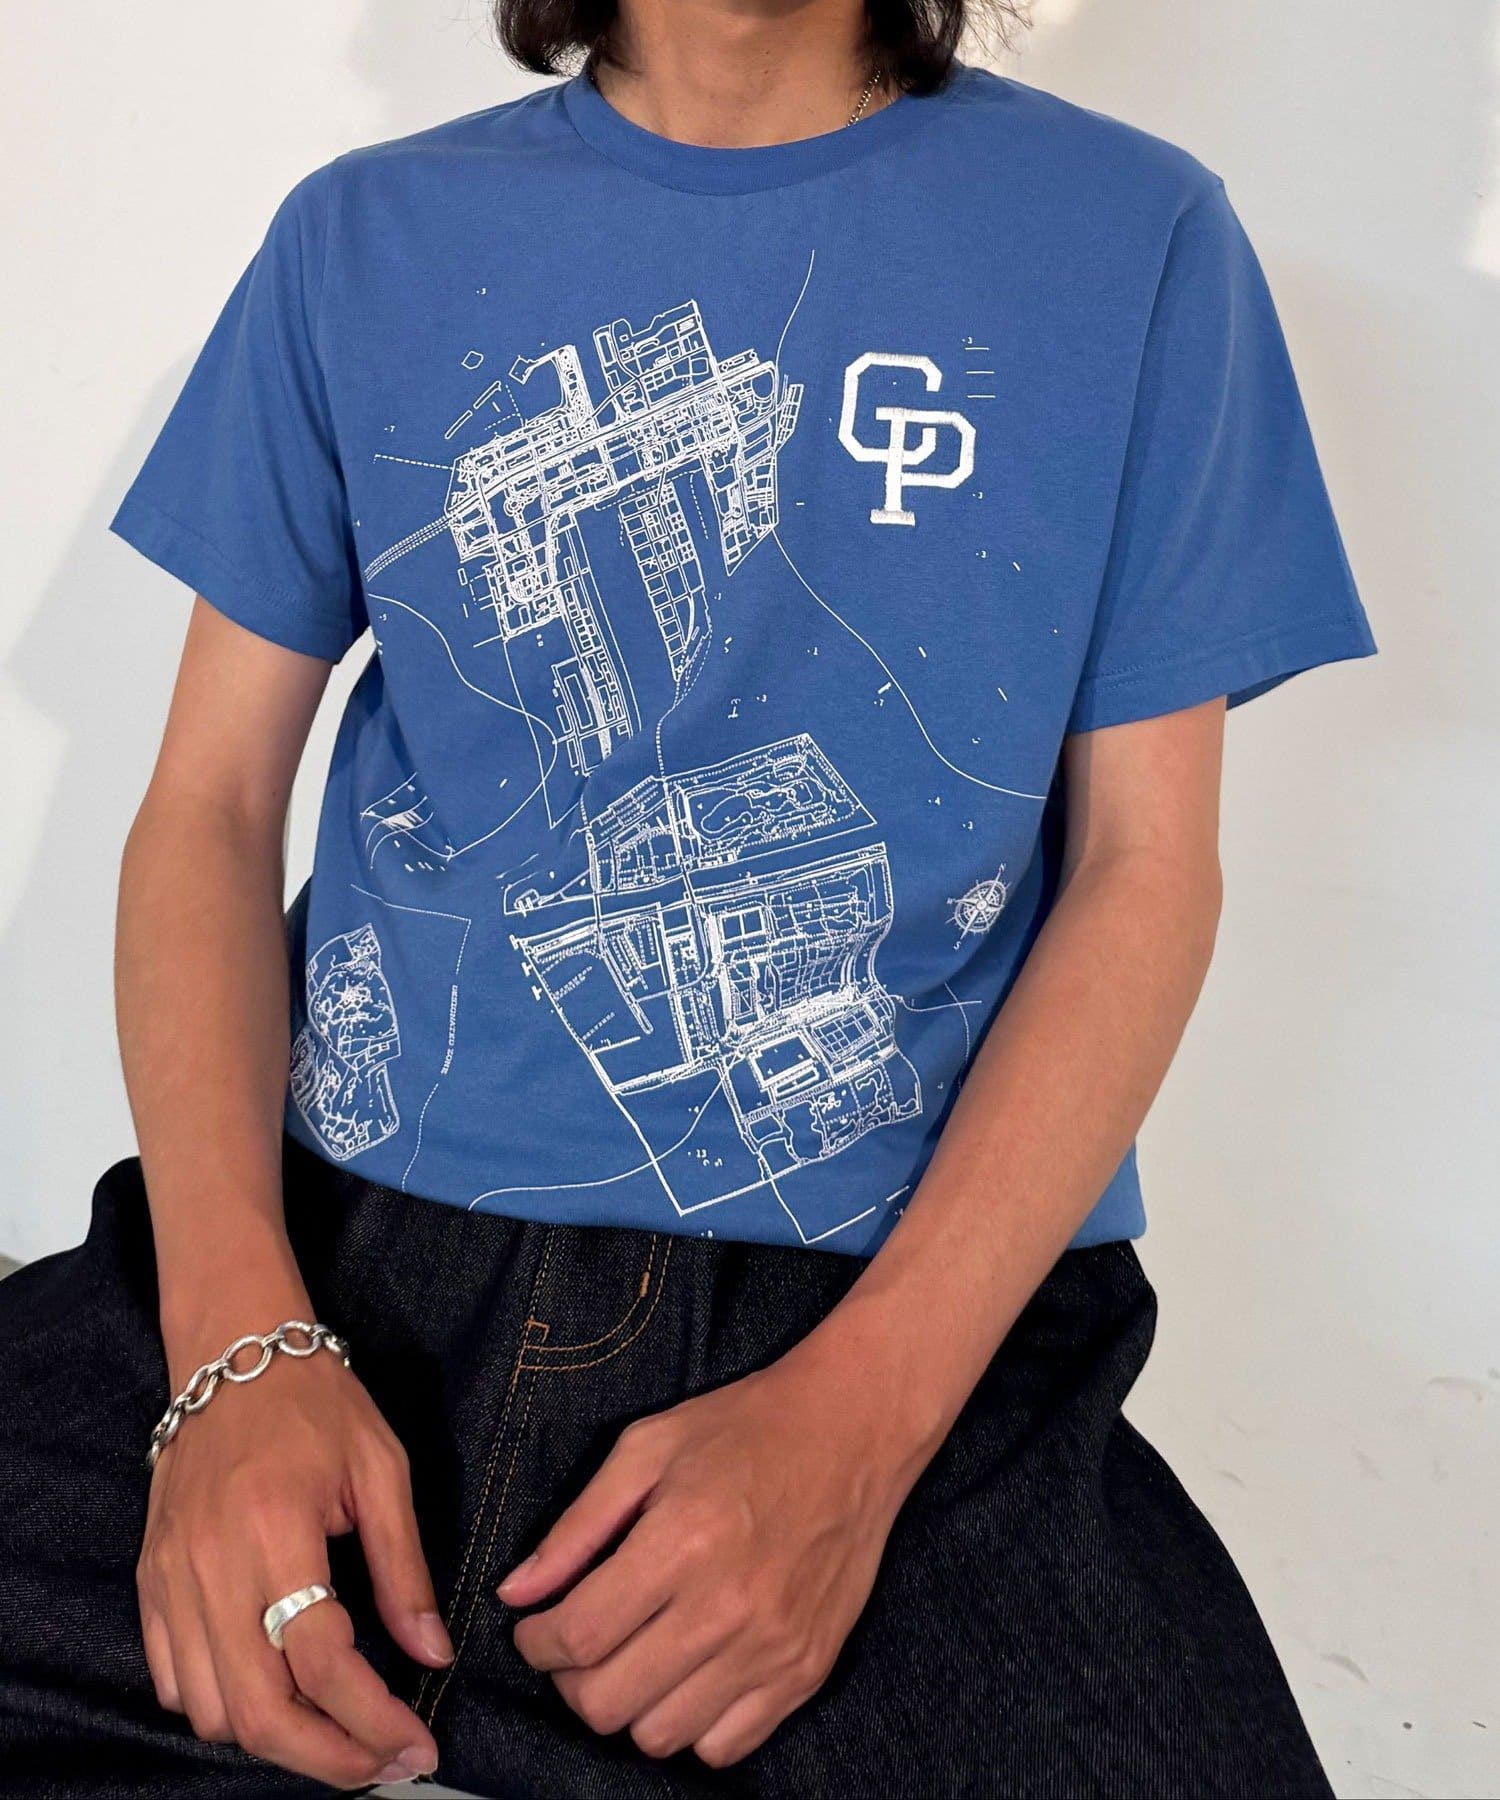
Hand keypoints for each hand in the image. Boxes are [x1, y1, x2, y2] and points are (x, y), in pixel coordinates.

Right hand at [137, 1342, 449, 1788]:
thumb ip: (405, 1567)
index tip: (418, 1744)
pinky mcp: (150, 1584)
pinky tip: (274, 1692)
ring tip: (337, 1728)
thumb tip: (432, 1653)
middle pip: (260, 1711)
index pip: (323, 1661)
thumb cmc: (317, 1402)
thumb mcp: (382, 1469)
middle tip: (384, 1762)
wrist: (233, 1354)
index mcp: (277, 1529)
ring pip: (213, 1711)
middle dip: (328, 1757)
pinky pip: (174, 1682)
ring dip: (276, 1738)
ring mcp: (171, 1580)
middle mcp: (212, 1565)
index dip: (374, 1718)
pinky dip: (224, 1708)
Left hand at [500, 1348, 930, 1766]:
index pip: (577, 1636)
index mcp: (682, 1541)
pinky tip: (688, 1671)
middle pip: (607, 1701)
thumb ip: (577, 1525)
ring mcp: (772, 1648)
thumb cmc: (748, 1427)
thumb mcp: (648, 1447)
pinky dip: (691, 1722)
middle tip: (578, 1641)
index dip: (536, 1642)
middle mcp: (728, 1606)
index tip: (534, 1627)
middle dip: (570, 1679)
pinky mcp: (807, 1671)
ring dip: (629, 1703)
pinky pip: (723, 1746)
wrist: (853, 1430)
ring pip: (659, 1736)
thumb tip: (516, 1592)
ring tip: (634, 1654)